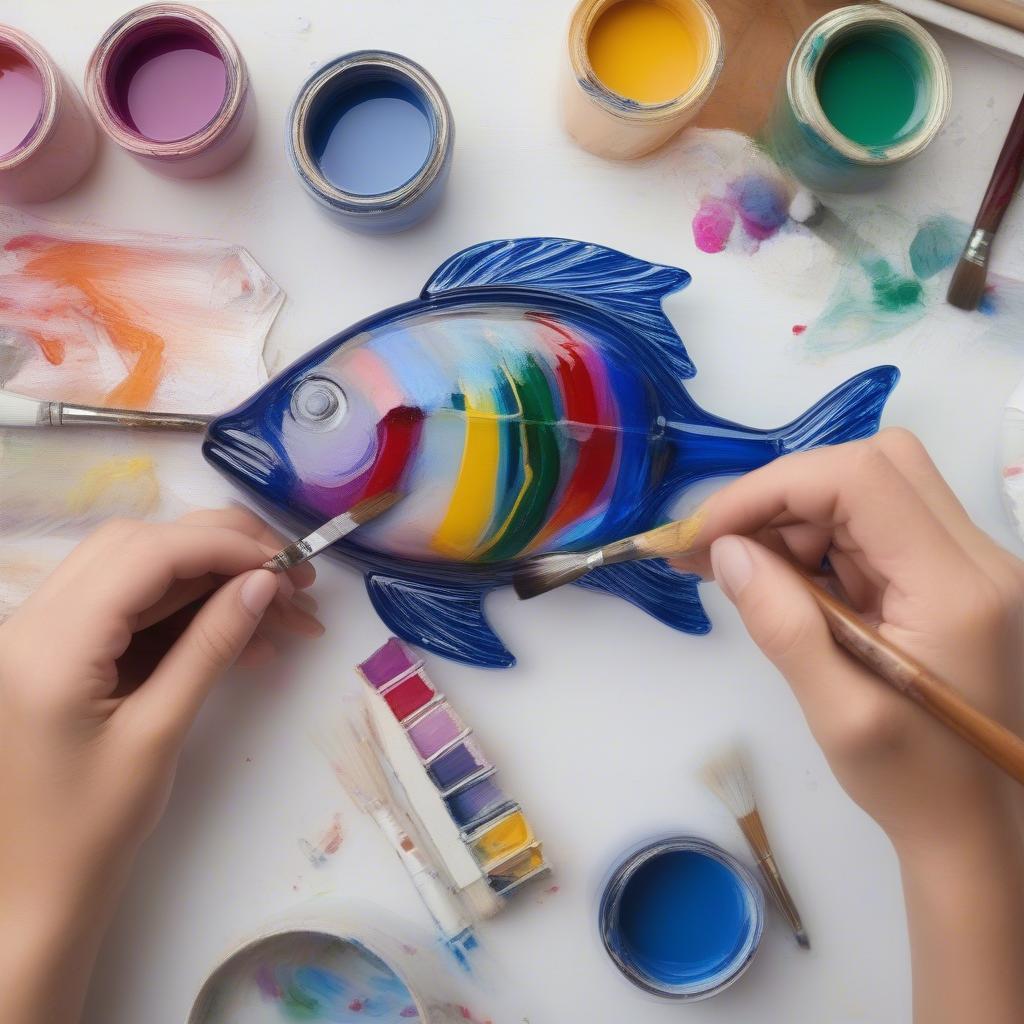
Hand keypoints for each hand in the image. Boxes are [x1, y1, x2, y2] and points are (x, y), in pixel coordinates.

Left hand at [0, 508, 321, 1023]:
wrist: (33, 891)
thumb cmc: (92, 828)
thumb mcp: (160, 732)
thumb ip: (210, 645)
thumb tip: (264, 583)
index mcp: (50, 645)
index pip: (147, 555)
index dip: (224, 546)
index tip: (289, 567)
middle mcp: (32, 622)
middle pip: (138, 545)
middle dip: (220, 551)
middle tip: (290, 580)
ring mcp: (38, 633)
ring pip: (134, 569)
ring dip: (207, 579)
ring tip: (276, 612)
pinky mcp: (54, 650)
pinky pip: (126, 607)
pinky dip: (183, 610)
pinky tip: (240, 636)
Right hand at [675, 429, 1023, 1023]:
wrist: (979, 829)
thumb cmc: (914, 784)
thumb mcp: (838, 714)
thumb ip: (782, 623)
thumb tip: (724, 549)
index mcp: (957, 588)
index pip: (862, 480)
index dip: (774, 489)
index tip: (708, 532)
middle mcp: (975, 558)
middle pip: (872, 467)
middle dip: (784, 496)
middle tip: (723, 548)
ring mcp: (968, 564)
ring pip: (871, 488)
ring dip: (797, 517)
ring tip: (742, 568)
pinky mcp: (951, 577)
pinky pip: (876, 525)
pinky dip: (820, 540)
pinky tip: (786, 580)